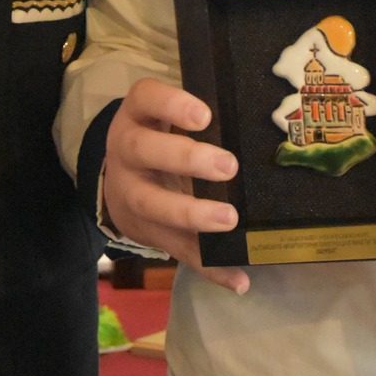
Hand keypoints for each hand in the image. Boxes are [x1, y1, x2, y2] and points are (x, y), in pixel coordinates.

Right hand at [103, 77, 249, 293]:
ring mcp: (129, 192)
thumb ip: (197, 119)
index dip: (172, 105)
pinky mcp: (145, 232)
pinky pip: (175, 249)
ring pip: (151, 204)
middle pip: (143, 150)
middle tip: (228, 166)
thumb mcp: (166, 118)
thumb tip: (256, 121)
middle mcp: (126, 149)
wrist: (119, 183)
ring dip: (191, 214)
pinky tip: (238, 277)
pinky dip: (208, 265)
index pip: (146, 98)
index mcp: (137, 114)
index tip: (205, 117)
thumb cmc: (160, 137)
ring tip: (229, 218)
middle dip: (185, 159)